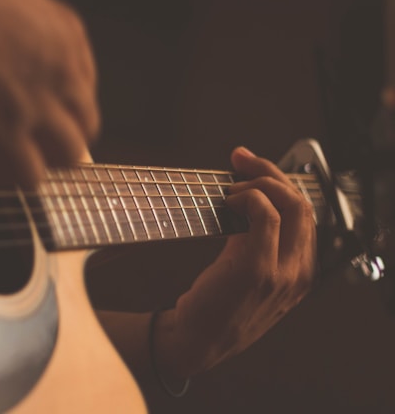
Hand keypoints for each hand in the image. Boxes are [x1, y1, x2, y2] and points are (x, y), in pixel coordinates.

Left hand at [0, 0, 98, 186]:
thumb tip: (7, 165)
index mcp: (4, 127)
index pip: (33, 177)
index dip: (22, 175)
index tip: (16, 166)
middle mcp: (41, 98)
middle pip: (73, 154)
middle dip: (54, 155)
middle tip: (39, 144)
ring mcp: (61, 63)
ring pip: (88, 119)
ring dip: (71, 124)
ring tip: (48, 110)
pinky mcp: (70, 32)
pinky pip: (88, 75)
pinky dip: (74, 85)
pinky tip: (50, 75)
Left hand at [155, 146, 315, 377]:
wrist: (196, 342)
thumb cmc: (216, 306)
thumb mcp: (249, 276)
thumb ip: (258, 243)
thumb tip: (248, 200)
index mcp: (301, 273)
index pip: (306, 215)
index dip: (281, 184)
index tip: (252, 167)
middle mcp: (299, 273)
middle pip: (303, 203)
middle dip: (272, 172)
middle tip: (242, 160)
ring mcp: (282, 272)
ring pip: (289, 204)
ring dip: (258, 183)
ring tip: (231, 188)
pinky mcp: (257, 268)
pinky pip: (265, 215)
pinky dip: (248, 197)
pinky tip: (228, 202)